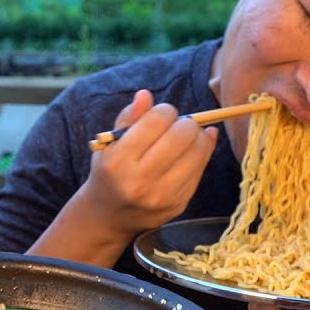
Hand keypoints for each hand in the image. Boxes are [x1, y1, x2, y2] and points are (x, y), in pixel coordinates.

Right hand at [75, 89, 218, 238]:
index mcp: (118, 161)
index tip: (161, 115)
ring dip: (197, 137)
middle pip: (182, 134)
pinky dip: (200, 154)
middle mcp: (139, 182)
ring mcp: (161, 196)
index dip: (165, 110)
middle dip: (185, 122)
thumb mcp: (110, 144)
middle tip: (177, 125)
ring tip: (185, 138)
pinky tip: (191, 151)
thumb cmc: (110, 171)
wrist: (109, 215)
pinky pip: (201, 169)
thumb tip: (145, 95)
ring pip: (198, 151)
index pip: (157, 120)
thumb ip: (128, 118)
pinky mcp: (178, 204)